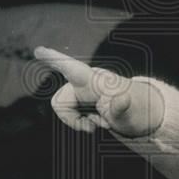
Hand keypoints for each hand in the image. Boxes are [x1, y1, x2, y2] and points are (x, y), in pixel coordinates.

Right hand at [33, 46, 164, 136]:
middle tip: (93, 128)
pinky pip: (69, 113)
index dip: (54, 59)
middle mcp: (85, 83)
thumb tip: (122, 97)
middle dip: (72, 120)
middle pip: (60, 101)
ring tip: (100, 124)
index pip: (72, 68)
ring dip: (79, 122)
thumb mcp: (129, 114)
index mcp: (94, 81)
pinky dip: (82, 123)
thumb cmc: (135, 111)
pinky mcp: (81, 100)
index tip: (38, 50)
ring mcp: (82, 91)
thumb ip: (122, 107)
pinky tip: (98, 122)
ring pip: (63, 109)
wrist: (140, 114)